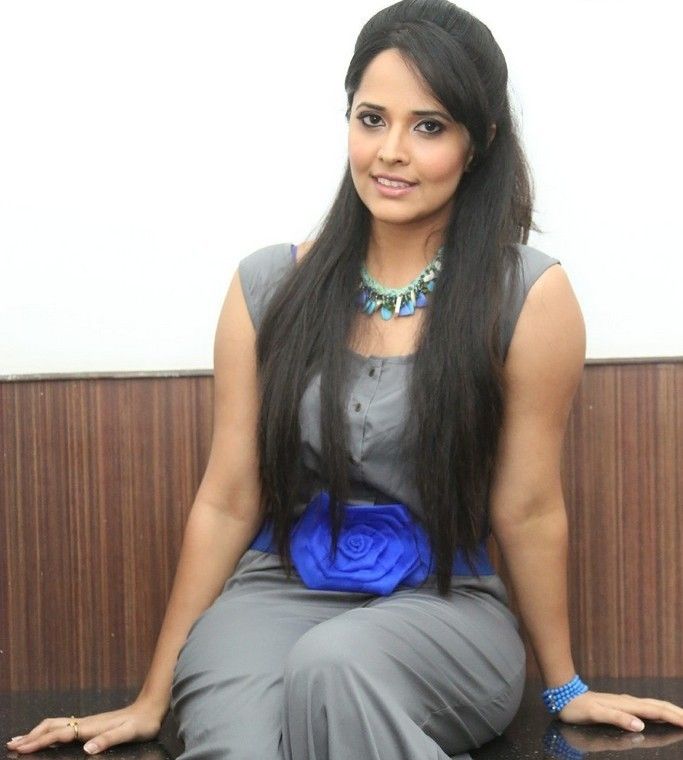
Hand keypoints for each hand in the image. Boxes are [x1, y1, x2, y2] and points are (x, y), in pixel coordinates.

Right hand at [5, 696, 166, 754]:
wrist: (152, 707)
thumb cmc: (143, 723)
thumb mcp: (129, 733)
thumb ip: (108, 739)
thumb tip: (86, 749)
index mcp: (90, 727)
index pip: (58, 734)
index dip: (38, 741)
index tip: (19, 748)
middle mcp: (86, 723)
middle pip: (52, 726)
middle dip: (31, 736)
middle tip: (11, 745)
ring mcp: (89, 723)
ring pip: (57, 725)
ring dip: (38, 732)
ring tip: (22, 740)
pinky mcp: (93, 724)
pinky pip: (66, 728)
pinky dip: (50, 732)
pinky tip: (48, 738)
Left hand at [558, 689, 682, 731]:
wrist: (564, 695)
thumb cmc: (578, 708)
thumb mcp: (595, 714)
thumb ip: (616, 718)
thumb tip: (639, 724)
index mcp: (627, 705)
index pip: (656, 711)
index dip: (674, 717)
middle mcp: (629, 702)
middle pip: (659, 706)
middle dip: (677, 713)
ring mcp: (626, 703)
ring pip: (654, 706)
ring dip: (670, 711)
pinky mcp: (621, 705)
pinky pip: (646, 708)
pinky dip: (659, 712)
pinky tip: (660, 716)